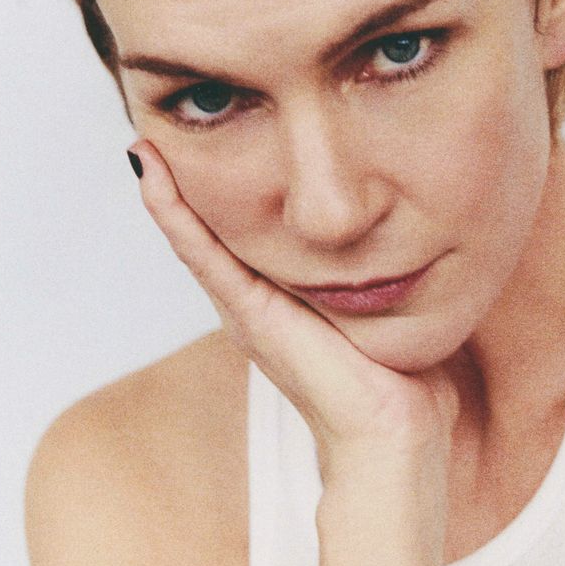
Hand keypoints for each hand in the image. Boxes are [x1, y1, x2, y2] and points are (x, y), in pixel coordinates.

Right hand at [127, 140, 459, 476]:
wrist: (393, 437)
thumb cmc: (402, 381)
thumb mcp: (393, 308)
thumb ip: (395, 273)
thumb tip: (424, 232)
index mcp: (287, 298)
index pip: (248, 232)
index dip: (227, 190)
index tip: (208, 142)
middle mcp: (258, 301)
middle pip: (214, 230)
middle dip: (187, 183)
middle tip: (156, 127)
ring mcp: (247, 308)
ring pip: (196, 236)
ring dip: (166, 191)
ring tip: (140, 141)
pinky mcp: (249, 314)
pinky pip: (202, 254)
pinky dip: (173, 213)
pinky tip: (151, 176)